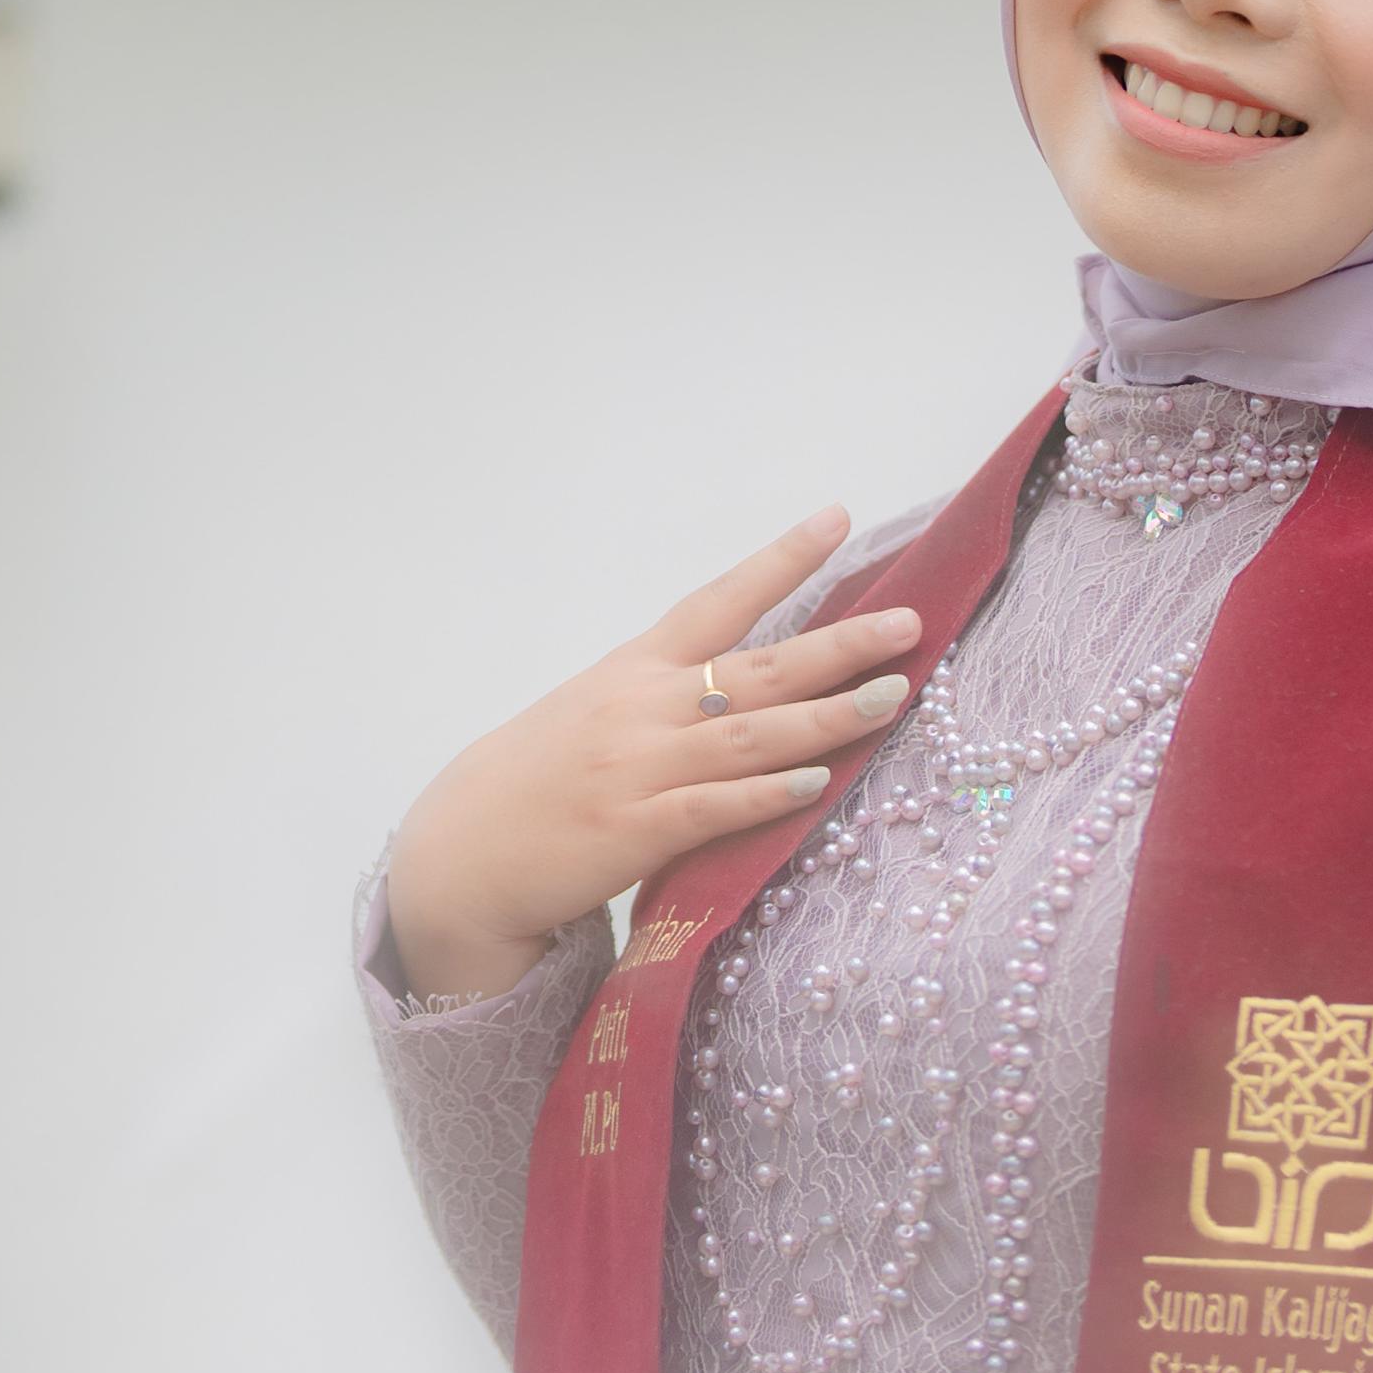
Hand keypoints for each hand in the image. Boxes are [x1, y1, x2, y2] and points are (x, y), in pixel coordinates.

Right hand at [385, 509, 922, 1001]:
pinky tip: (819, 782)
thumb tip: (749, 682)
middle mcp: (643, 708)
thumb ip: (667, 696)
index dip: (779, 561)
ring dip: (828, 716)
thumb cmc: (538, 780)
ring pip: (752, 734)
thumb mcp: (596, 712)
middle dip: (840, 644)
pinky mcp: (636, 832)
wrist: (462, 854)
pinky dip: (767, 794)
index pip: (718, 600)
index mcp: (634, 669)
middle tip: (909, 624)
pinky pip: (714, 807)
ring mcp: (641, 769)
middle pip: (758, 667)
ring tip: (894, 696)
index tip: (837, 518)